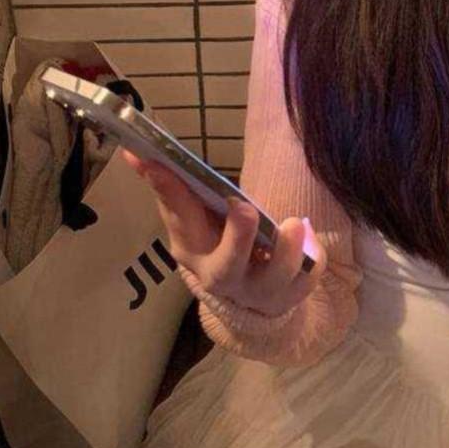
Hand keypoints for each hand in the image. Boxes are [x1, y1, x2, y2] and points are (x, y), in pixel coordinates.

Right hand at [122, 148, 325, 316]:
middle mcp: (225, 280)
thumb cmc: (216, 244)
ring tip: (293, 223)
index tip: (158, 161)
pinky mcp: (292, 295)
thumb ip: (173, 188)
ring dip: (286, 250)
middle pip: (227, 268)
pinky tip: (308, 235)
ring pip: (275, 278)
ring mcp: (260, 293)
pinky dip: (313, 258)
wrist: (247, 295)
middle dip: (237, 238)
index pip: (179, 221)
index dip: (170, 192)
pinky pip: (308, 279)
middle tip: (245, 207)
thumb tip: (135, 152)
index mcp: (194, 254)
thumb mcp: (193, 220)